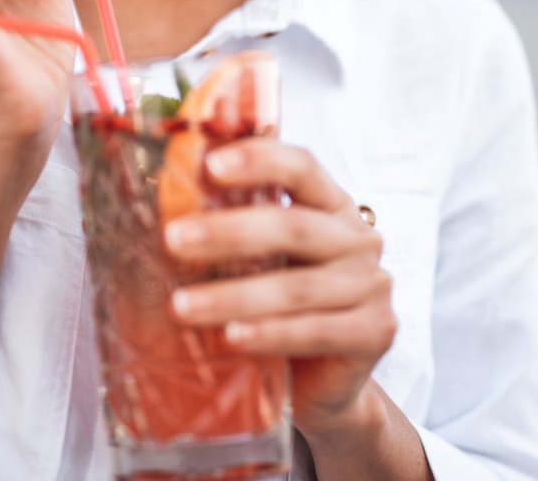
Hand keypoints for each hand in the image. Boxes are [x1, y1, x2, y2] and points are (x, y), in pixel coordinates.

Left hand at [163, 138, 396, 437]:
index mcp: (331, 206)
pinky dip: (269, 334)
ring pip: (296, 287)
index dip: (259, 160)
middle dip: (229, 232)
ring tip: (182, 306)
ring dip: (234, 295)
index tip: (209, 165)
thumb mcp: (262, 258)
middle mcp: (358, 239)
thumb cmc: (281, 306)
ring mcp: (372, 286)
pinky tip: (232, 336)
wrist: (323, 378)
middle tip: (173, 239)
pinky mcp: (376, 332)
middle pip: (293, 226)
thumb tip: (162, 200)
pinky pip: (315, 331)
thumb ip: (233, 227)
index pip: (302, 167)